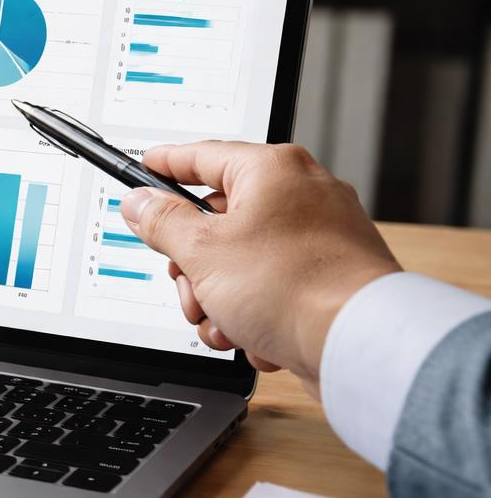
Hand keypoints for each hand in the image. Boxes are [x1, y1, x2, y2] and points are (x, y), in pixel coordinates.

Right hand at [119, 142, 400, 395]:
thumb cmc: (295, 287)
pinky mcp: (327, 275)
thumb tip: (140, 203)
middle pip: (217, 221)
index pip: (203, 156)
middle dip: (191, 266)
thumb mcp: (202, 251)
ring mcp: (318, 236)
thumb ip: (162, 222)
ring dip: (217, 299)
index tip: (144, 167)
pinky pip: (270, 287)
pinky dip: (252, 313)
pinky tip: (253, 334)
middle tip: (187, 285)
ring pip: (239, 261)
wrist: (356, 342)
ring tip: (223, 322)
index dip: (164, 164)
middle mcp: (301, 195)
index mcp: (272, 171)